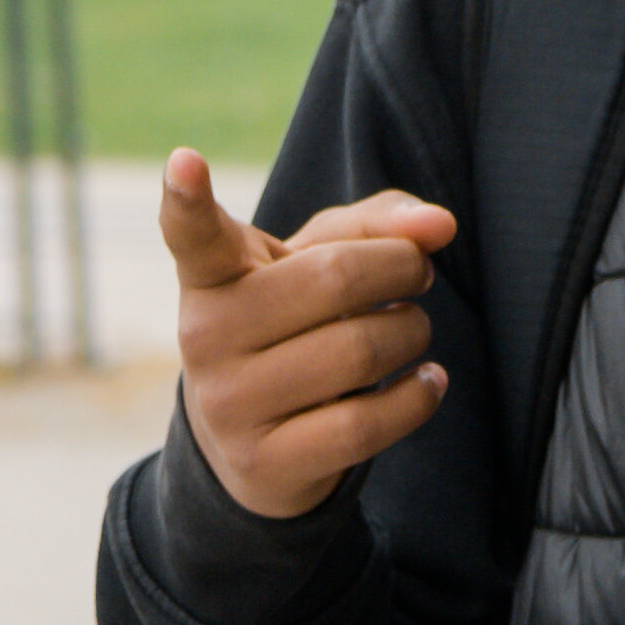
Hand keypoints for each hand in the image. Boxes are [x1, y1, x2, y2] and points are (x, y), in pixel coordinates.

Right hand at [159, 153, 457, 520]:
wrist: (255, 445)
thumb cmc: (295, 329)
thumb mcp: (319, 267)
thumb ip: (379, 226)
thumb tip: (439, 224)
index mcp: (212, 278)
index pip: (195, 236)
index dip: (187, 200)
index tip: (185, 162)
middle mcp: (205, 336)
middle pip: (334, 280)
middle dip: (402, 269)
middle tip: (418, 274)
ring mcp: (229, 404)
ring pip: (360, 351)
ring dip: (413, 333)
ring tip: (410, 330)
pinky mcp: (266, 461)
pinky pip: (367, 423)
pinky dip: (419, 396)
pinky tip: (427, 381)